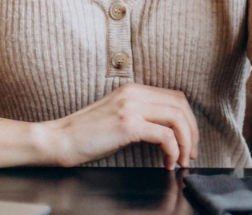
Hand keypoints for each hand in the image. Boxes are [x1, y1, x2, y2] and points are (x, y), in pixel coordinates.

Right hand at [39, 83, 199, 168]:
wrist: (59, 140)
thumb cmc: (85, 134)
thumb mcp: (116, 116)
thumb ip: (139, 115)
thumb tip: (165, 131)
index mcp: (133, 89)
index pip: (174, 98)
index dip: (188, 120)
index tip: (189, 140)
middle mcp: (134, 93)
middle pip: (180, 106)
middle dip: (192, 131)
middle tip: (191, 152)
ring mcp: (131, 107)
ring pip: (177, 119)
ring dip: (185, 142)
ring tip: (181, 160)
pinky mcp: (128, 124)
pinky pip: (164, 135)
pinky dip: (172, 150)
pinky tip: (167, 163)